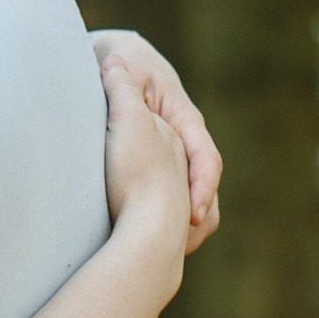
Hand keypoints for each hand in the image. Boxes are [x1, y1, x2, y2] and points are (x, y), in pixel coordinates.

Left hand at [91, 28, 220, 249]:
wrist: (121, 57)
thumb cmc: (123, 63)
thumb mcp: (125, 69)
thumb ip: (121, 79)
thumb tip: (112, 71)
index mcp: (186, 118)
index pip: (206, 158)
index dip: (203, 187)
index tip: (194, 216)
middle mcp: (186, 141)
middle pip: (202, 188)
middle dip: (196, 221)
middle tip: (181, 252)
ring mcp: (176, 155)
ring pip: (190, 198)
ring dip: (183, 228)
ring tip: (169, 259)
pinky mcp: (160, 165)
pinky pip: (172, 200)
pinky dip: (167, 224)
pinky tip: (154, 249)